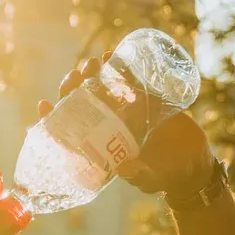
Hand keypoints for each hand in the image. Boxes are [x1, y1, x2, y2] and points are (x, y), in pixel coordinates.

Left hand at [37, 53, 214, 196]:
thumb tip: (126, 168)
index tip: (43, 104)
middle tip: (76, 75)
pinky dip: (119, 68)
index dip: (52, 119)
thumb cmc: (163, 176)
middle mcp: (107, 126)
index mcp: (100, 146)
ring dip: (93, 74)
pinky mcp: (144, 101)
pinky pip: (127, 81)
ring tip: (93, 62)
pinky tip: (113, 56)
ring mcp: (124, 112)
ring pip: (101, 89)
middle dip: (73, 88)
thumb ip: (139, 175)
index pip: (68, 131)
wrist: (191, 164)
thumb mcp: (149, 178)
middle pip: (80, 103)